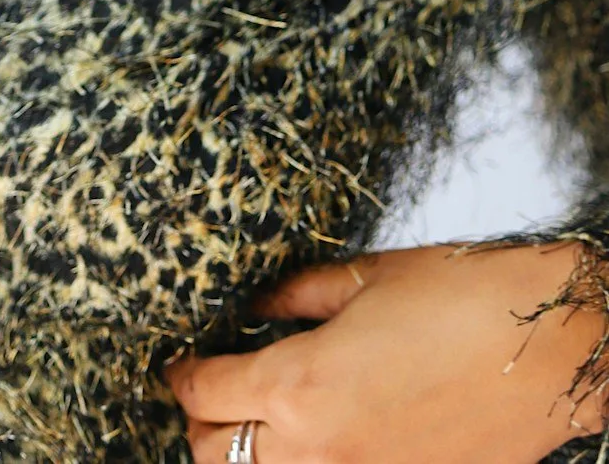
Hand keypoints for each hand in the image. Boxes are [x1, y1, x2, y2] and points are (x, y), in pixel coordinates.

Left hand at [167, 244, 603, 463]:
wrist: (548, 351)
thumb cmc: (459, 298)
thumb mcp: (362, 279)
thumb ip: (292, 296)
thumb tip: (252, 305)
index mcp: (299, 384)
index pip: (205, 392)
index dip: (181, 373)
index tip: (177, 361)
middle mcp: (318, 448)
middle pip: (216, 453)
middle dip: (203, 420)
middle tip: (212, 389)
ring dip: (245, 455)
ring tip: (253, 420)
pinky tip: (310, 438)